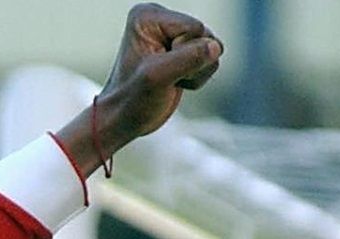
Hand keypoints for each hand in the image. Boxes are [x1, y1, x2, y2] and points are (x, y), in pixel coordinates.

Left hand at [55, 4, 222, 173]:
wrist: (124, 120)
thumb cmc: (131, 100)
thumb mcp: (157, 78)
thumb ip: (189, 59)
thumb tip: (215, 47)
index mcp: (147, 16)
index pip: (194, 28)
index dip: (183, 53)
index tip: (158, 67)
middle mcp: (160, 19)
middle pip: (205, 35)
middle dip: (192, 63)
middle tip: (165, 77)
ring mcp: (173, 34)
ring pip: (212, 47)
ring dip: (196, 71)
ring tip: (170, 80)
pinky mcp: (183, 49)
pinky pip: (211, 59)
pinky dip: (197, 76)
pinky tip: (175, 81)